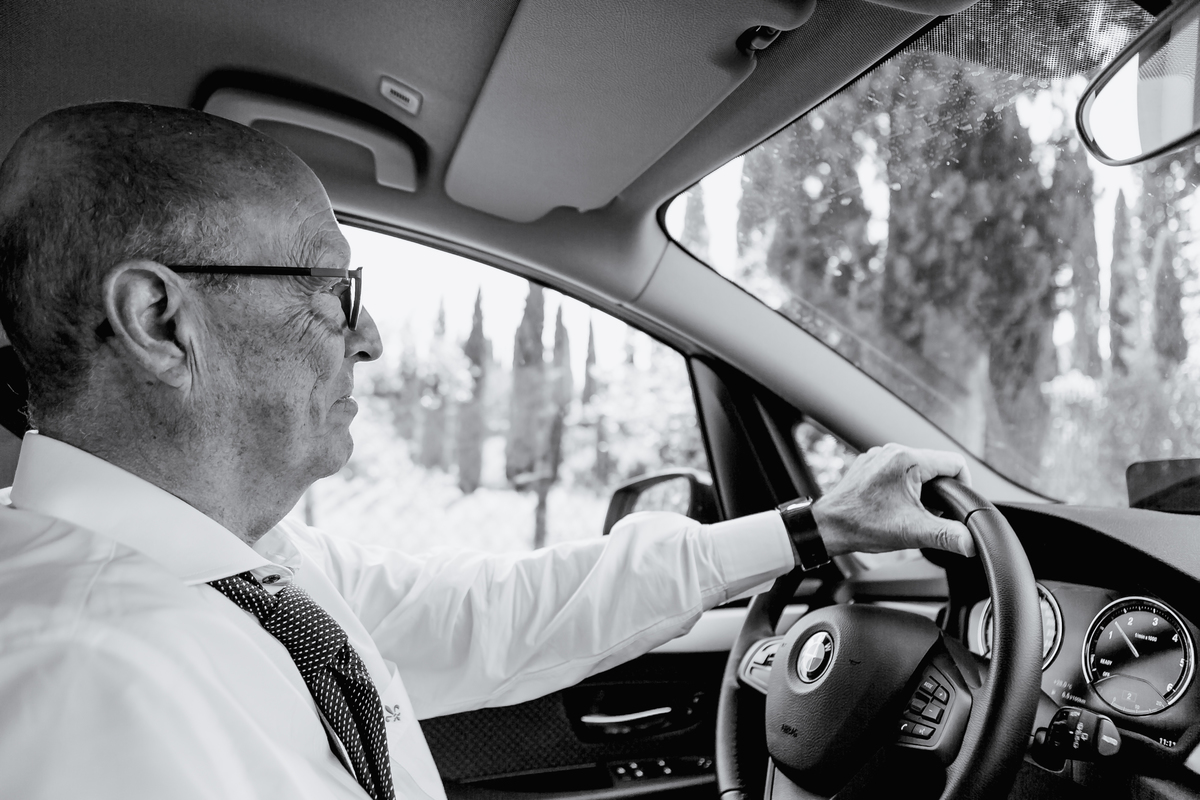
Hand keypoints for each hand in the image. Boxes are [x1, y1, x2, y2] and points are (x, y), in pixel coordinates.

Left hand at [811, 443, 975, 557]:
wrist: (828, 527)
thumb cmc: (863, 525)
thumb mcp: (913, 532)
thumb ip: (948, 536)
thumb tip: (972, 543)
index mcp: (907, 459)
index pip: (955, 463)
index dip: (963, 486)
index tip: (956, 505)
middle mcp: (892, 451)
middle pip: (936, 465)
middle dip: (940, 491)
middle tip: (931, 514)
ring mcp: (879, 457)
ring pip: (917, 468)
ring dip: (922, 490)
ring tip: (911, 512)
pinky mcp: (869, 465)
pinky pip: (897, 470)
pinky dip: (903, 487)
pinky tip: (895, 506)